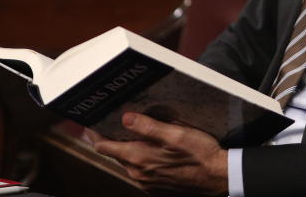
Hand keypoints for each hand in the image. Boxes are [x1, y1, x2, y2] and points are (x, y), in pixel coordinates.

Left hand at [91, 112, 228, 194]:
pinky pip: (141, 170)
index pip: (105, 147)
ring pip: (128, 162)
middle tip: (114, 122)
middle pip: (116, 154)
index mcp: (139, 158)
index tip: (88, 125)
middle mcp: (138, 173)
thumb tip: (125, 118)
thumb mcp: (175, 134)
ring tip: (134, 132)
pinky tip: (152, 149)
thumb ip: (149, 127)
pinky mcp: (156, 186)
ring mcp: (147, 182)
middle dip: (112, 139)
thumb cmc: (199, 154)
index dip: (94, 135)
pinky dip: (140, 158)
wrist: (217, 177)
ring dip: (127, 149)